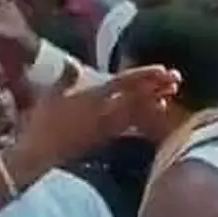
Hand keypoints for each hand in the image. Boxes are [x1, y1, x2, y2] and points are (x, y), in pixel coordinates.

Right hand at [15, 64, 178, 167]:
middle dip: (157, 86)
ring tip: (170, 94)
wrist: (41, 152)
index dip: (145, 75)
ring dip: (154, 101)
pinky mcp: (105, 138)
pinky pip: (129, 126)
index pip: (124, 82)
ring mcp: (106, 126)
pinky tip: (152, 115)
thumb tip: (73, 64)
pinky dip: (143, 119)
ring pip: (137, 111)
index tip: (163, 69)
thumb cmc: (43, 121)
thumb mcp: (51, 94)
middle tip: (177, 79)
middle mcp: (104, 111)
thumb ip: (66, 77)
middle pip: (137, 96)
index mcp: (92, 96)